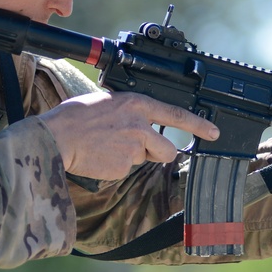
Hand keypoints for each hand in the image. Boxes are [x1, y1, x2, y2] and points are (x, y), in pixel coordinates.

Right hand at [38, 91, 218, 180]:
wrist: (57, 136)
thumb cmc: (75, 116)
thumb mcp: (107, 101)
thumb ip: (128, 111)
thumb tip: (136, 119)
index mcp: (137, 104)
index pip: (176, 115)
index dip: (198, 125)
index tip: (213, 133)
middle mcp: (140, 126)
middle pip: (167, 149)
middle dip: (158, 153)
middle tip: (136, 148)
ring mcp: (133, 147)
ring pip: (144, 160)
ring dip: (132, 158)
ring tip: (108, 147)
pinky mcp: (123, 166)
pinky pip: (125, 169)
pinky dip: (114, 166)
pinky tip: (99, 156)